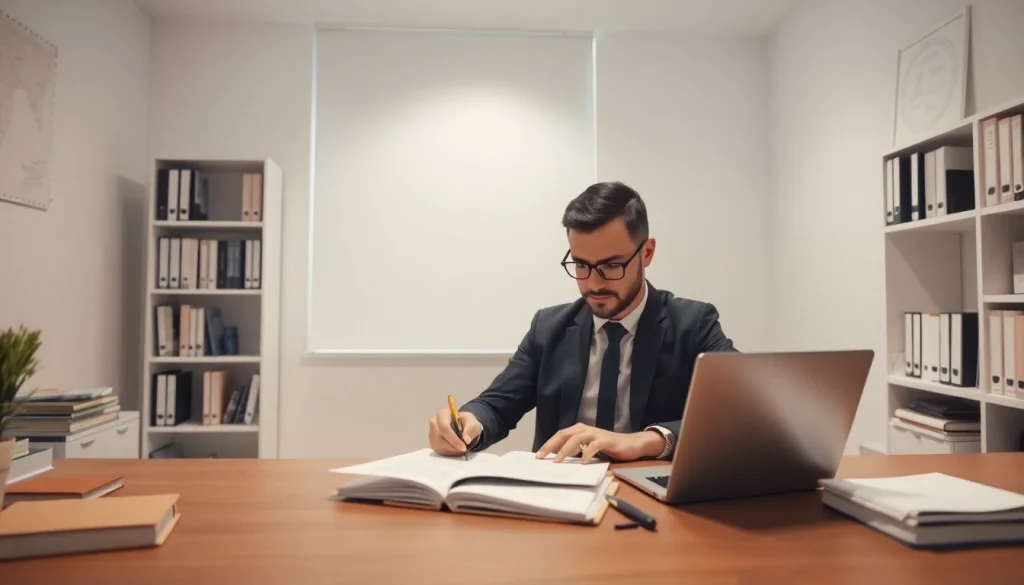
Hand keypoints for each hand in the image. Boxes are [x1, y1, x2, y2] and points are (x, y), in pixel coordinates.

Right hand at [428, 408, 481, 456]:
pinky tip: (456, 450)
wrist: (464, 428)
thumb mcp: (473, 424)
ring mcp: (432, 433)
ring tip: (461, 448)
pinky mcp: (432, 442)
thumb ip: (471, 429)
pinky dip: (449, 453)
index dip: (453, 439)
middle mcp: (434, 423)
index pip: (444, 428)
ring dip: (451, 450)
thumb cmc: (467, 423)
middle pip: (439, 438)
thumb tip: (466, 439)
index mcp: (442, 414)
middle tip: (463, 449)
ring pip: (439, 446)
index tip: (464, 447)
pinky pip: (438, 451)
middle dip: (452, 446)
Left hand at [535, 424, 664, 463]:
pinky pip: (594, 446)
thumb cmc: (609, 447)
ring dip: (565, 450)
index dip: (548, 444)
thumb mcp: (589, 448)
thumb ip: (576, 450)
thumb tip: (558, 459)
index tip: (537, 456)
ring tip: (557, 461)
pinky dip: (587, 453)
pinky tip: (582, 462)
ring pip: (576, 438)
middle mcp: (585, 429)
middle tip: (541, 457)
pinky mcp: (606, 440)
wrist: (632, 444)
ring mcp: (596, 434)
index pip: (560, 435)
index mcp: (580, 430)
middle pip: (564, 434)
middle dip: (551, 445)